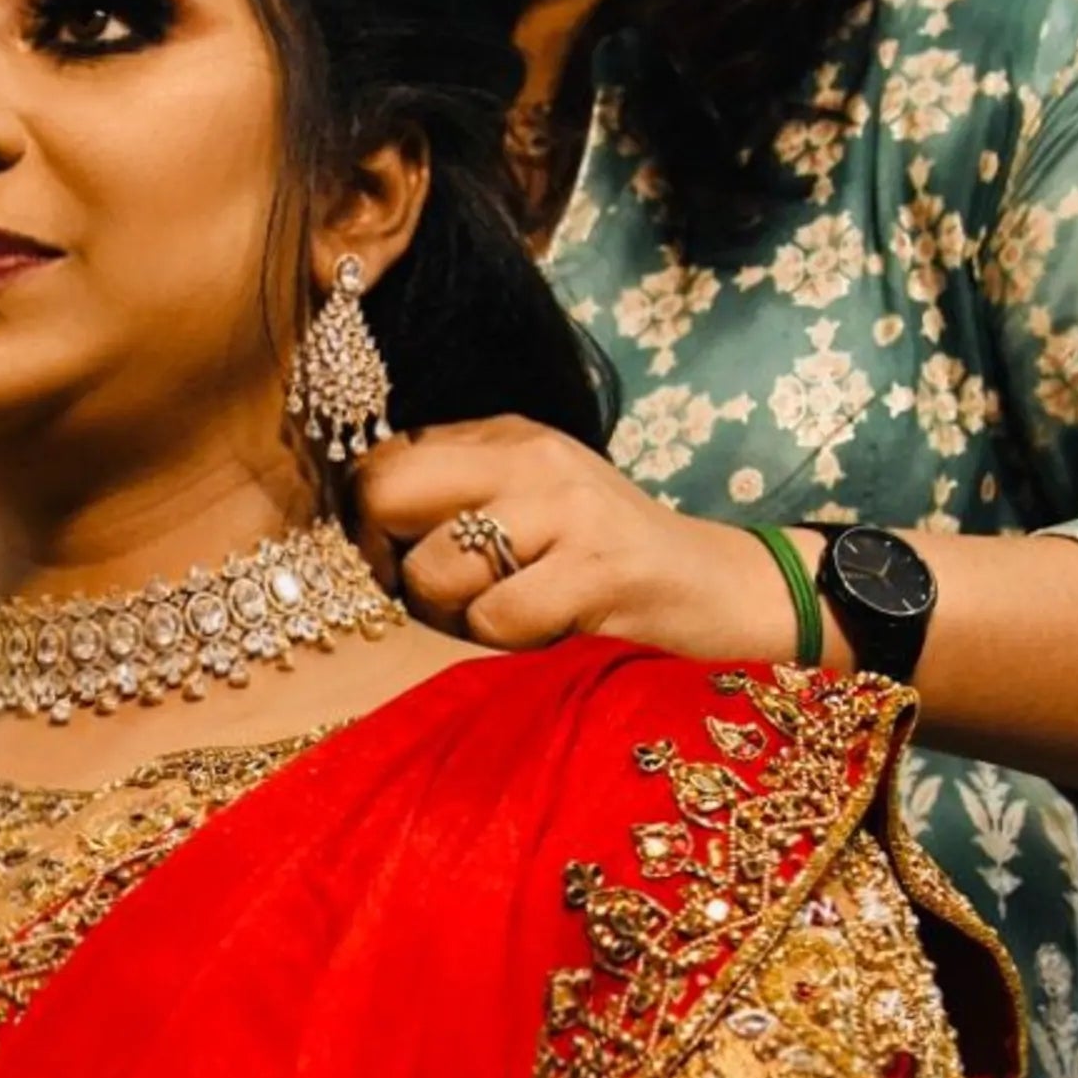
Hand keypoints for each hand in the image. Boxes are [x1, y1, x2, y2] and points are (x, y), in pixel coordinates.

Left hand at [353, 418, 805, 659]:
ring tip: (502, 615)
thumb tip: (357, 519)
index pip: (380, 457)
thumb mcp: (531, 505)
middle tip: (423, 594)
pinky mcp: (595, 569)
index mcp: (505, 435)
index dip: (366, 522)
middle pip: (385, 491)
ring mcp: (566, 508)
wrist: (720, 586)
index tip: (396, 559)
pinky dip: (504, 643)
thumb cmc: (607, 561)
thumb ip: (456, 496)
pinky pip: (493, 619)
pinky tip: (544, 631)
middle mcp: (531, 456)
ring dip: (451, 616)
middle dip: (383, 560)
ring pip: (433, 570)